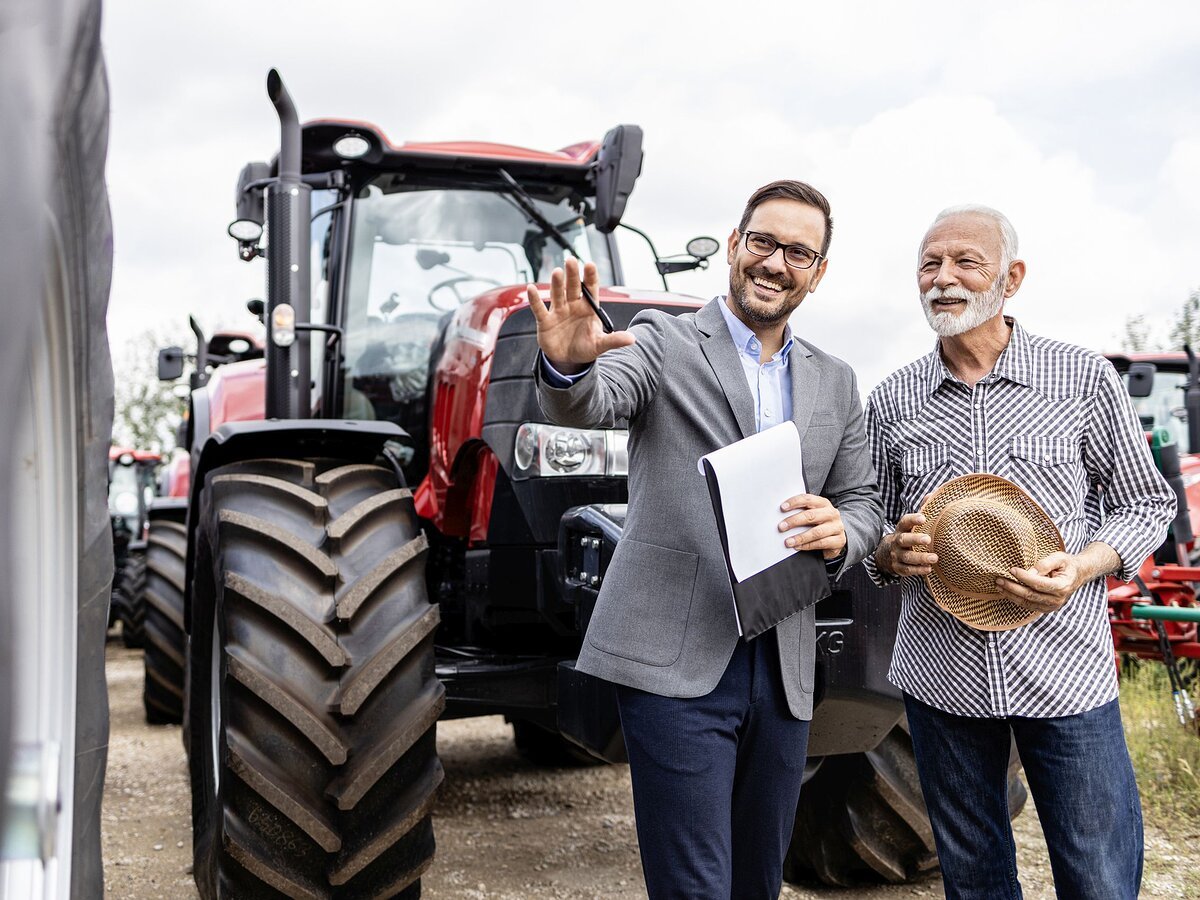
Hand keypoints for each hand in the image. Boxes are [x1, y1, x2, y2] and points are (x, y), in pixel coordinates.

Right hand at [527, 259, 633, 373]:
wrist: (568, 361)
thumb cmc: (585, 348)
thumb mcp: (600, 345)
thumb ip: (614, 340)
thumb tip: (633, 339)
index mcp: (588, 308)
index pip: (590, 288)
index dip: (590, 277)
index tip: (590, 265)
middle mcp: (573, 305)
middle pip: (572, 287)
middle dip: (572, 274)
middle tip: (570, 260)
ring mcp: (558, 311)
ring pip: (557, 294)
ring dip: (556, 284)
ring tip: (557, 272)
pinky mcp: (545, 321)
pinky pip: (539, 309)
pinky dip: (535, 299)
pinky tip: (532, 288)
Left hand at [778, 494, 845, 559]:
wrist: (838, 537)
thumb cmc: (820, 523)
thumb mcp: (813, 514)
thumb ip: (801, 512)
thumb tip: (780, 515)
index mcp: (823, 503)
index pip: (808, 499)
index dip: (794, 502)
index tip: (782, 508)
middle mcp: (831, 513)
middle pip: (811, 515)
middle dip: (794, 521)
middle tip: (781, 527)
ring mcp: (837, 527)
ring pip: (816, 532)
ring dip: (800, 537)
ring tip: (788, 541)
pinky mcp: (839, 540)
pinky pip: (821, 543)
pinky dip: (807, 546)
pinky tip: (797, 547)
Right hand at [873, 513, 935, 576]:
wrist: (887, 553)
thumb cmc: (907, 535)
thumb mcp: (911, 524)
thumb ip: (922, 510)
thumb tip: (931, 495)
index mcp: (901, 529)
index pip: (905, 522)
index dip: (913, 520)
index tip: (923, 518)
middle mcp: (897, 542)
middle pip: (904, 540)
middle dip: (915, 539)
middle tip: (928, 539)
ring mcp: (896, 555)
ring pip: (907, 557)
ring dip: (920, 558)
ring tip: (934, 558)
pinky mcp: (898, 567)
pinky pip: (907, 570)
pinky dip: (918, 570)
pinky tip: (928, 568)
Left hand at [996, 552, 1082, 612]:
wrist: (1077, 575)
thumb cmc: (1067, 564)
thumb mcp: (1059, 558)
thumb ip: (1044, 564)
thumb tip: (1029, 572)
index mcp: (1062, 586)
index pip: (1039, 584)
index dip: (1024, 577)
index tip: (1011, 569)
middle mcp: (1058, 599)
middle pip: (1031, 595)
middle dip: (1012, 587)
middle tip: (998, 580)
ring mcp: (1052, 606)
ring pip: (1027, 603)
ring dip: (1011, 595)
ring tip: (998, 586)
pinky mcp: (1046, 609)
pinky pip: (1028, 606)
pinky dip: (1016, 599)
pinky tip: (1006, 592)